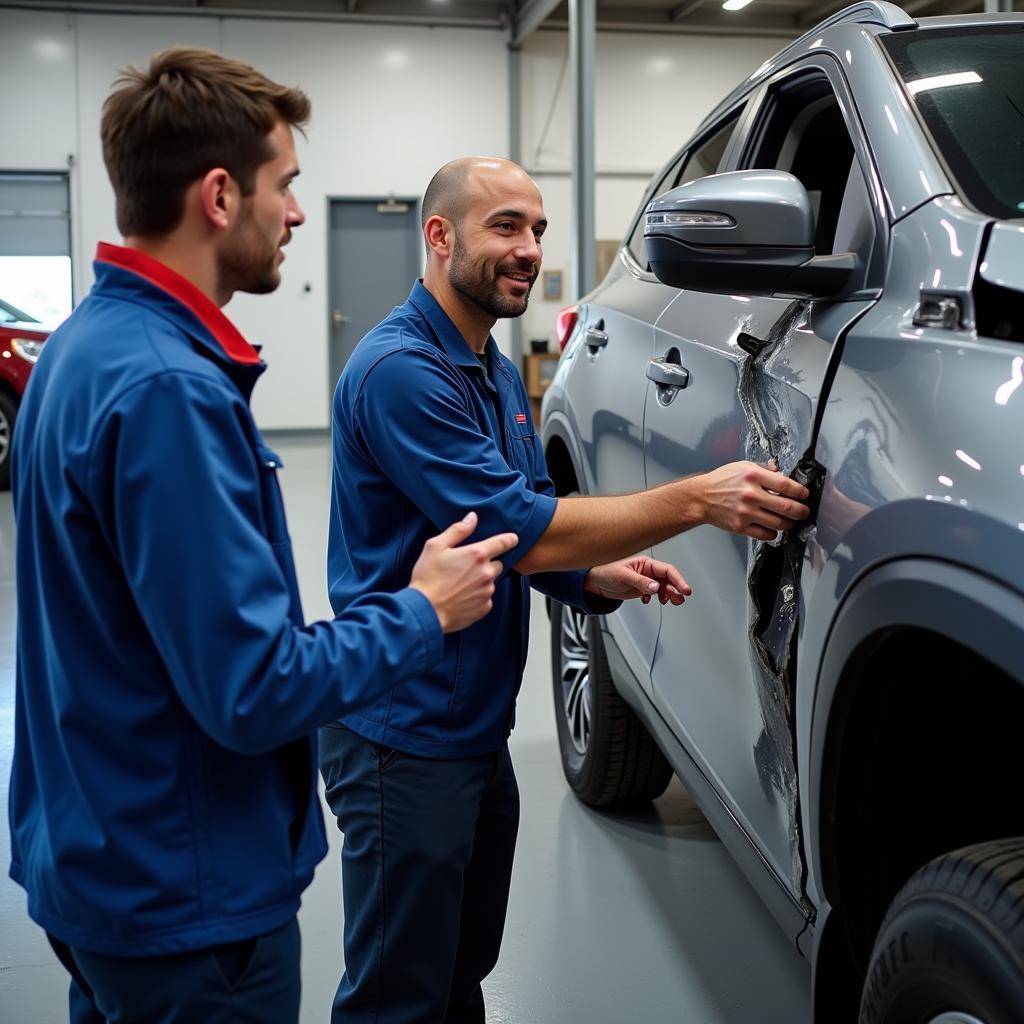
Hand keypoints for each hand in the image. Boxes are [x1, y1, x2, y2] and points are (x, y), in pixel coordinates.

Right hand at [409, 512, 517, 633]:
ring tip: (460, 584)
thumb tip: (472, 518)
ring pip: (490, 582)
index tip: (513, 539)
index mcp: (477, 555)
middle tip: (466, 568)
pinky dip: (477, 596)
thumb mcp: (436, 546)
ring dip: (481, 581)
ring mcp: (487, 592)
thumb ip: (458, 530)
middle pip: (497, 564)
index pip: (503, 542)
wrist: (425, 611)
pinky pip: (486, 598)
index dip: (510, 539)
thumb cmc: (428, 579)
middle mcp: (487, 573)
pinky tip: (461, 596)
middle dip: (486, 564)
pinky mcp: (484, 607)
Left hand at [584, 555, 691, 604]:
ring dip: (668, 595)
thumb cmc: (606, 572)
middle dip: (675, 590)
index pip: (667, 570)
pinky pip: (655, 593)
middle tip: (679, 600)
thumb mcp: (623, 576)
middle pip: (668, 579)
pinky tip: (649, 601)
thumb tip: (655, 587)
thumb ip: (640, 582)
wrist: (596, 582)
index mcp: (645, 563)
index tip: (685, 590)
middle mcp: (648, 570)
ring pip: (663, 587)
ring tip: (668, 602)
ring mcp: (645, 579)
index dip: (678, 580)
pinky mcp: (642, 588)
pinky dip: (656, 598)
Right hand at [696, 461, 809, 540]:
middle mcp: (751, 494)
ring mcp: (746, 512)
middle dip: (801, 511)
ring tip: (791, 521)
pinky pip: (766, 534)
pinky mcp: (741, 527)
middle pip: (787, 507)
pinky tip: (773, 528)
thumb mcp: (742, 466)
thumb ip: (764, 469)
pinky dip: (774, 533)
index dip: (800, 492)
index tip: (805, 494)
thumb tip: (782, 473)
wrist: (701, 498)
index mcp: (753, 476)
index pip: (786, 485)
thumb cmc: (722, 480)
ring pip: (779, 523)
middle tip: (805, 511)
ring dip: (789, 523)